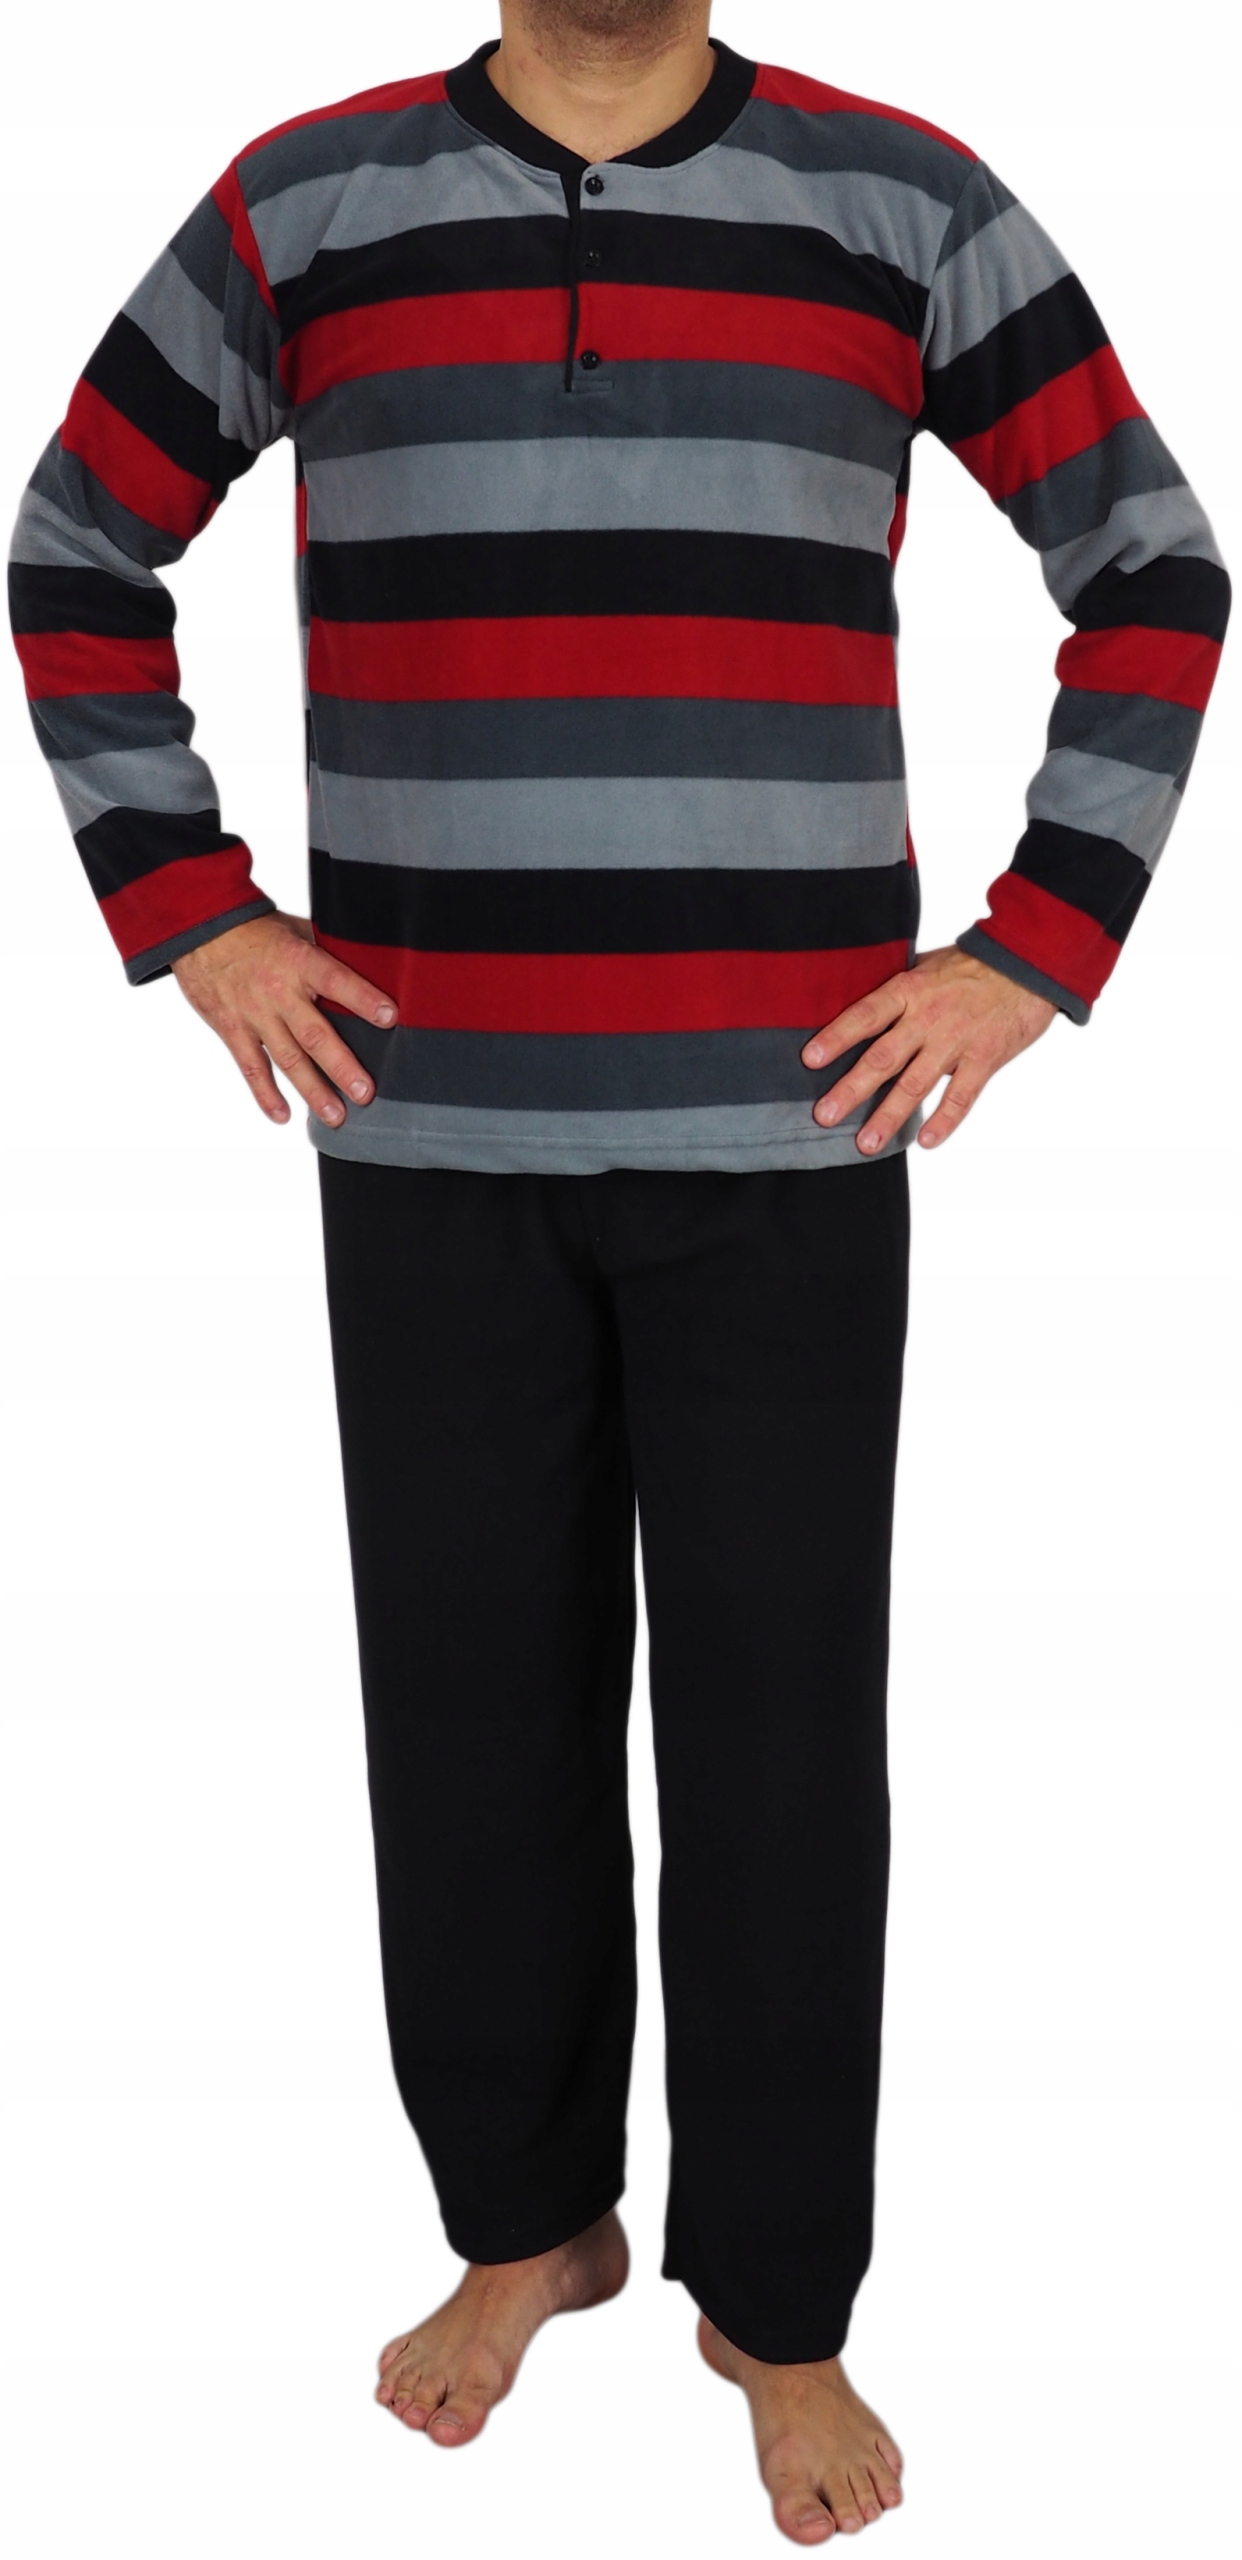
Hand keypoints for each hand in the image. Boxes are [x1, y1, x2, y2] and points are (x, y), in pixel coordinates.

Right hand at [172, 911, 396, 1127]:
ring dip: (313, 1090)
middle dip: (342, 1066)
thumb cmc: (254, 930)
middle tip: (365, 1093)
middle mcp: (278, 992)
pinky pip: (251, 1067)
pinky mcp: (232, 1030)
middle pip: (314, 1035)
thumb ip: (325, 953)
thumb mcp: (294, 930)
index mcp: (299, 962)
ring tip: (336, 1115)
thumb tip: (367, 964)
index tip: (390, 1017)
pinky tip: (284, 1116)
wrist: (198, 930)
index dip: (362, 999)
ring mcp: (254, 1015)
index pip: (336, 981)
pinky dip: (266, 1094)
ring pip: (287, 1059)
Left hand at [802, 944, 1056, 1153]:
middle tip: (824, 1116)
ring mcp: (956, 1041)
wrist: (1028, 963)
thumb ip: (898, 993)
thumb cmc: (972, 966)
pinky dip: (944, 1121)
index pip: (865, 1016)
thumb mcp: (927, 967)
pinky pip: (961, 1096)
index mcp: (909, 991)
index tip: (810, 1059)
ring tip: (866, 1144)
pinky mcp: (985, 1058)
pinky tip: (925, 1141)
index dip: (837, 1037)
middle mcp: (928, 1018)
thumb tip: (861, 1014)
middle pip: (882, 1059)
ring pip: (915, 1085)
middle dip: (851, 1090)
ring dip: (888, 1116)